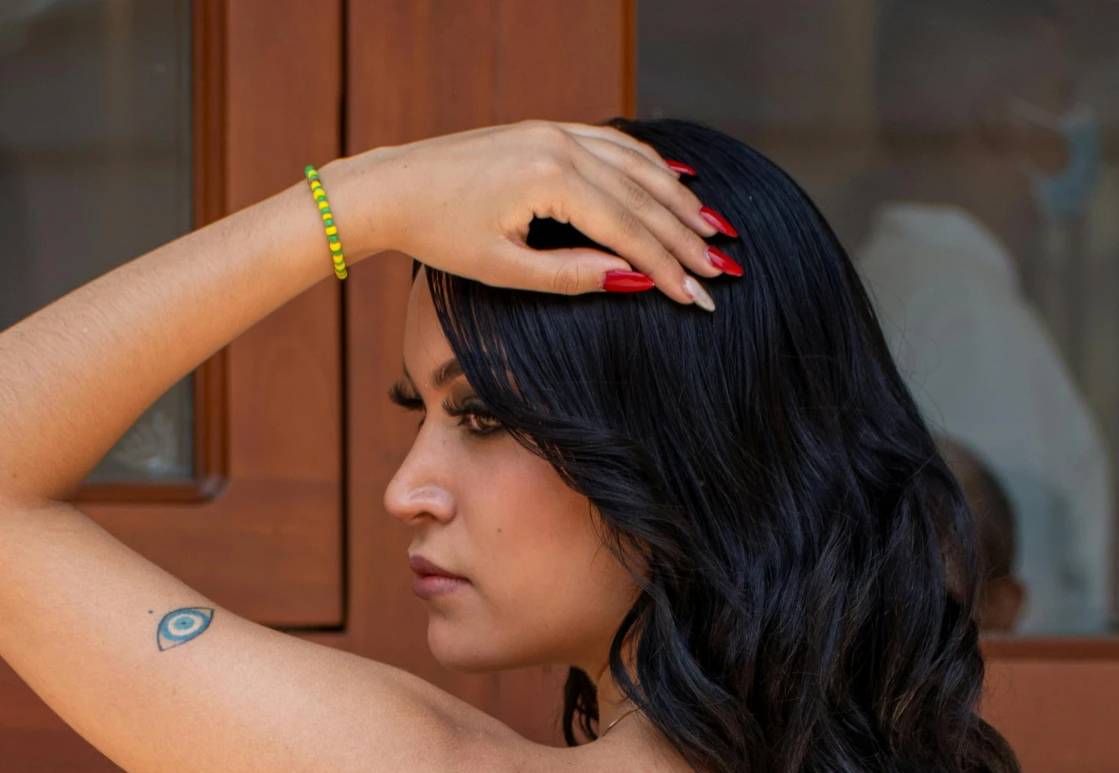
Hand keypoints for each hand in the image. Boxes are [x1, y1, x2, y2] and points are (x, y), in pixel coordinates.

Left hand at [319, 122, 733, 307]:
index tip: (697, 298)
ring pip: (636, 165)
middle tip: (722, 273)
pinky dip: (650, 166)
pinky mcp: (549, 129)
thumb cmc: (442, 235)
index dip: (667, 267)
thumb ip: (571, 275)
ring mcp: (556, 130)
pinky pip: (615, 145)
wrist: (396, 186)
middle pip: (642, 196)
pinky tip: (676, 184)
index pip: (628, 229)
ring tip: (712, 232)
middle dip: (686, 238)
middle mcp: (560, 144)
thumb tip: (630, 282)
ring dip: (678, 200)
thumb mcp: (505, 270)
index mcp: (550, 180)